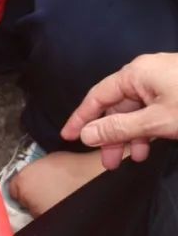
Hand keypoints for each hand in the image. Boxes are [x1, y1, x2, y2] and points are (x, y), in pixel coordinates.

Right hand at [62, 53, 177, 169]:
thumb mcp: (158, 121)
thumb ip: (119, 128)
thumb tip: (85, 134)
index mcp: (135, 73)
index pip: (97, 97)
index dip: (81, 119)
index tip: (68, 137)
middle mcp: (144, 73)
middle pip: (117, 106)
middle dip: (112, 135)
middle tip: (108, 162)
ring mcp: (162, 80)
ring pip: (136, 109)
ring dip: (132, 135)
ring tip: (135, 158)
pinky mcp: (176, 89)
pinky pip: (152, 108)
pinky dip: (148, 127)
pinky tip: (149, 145)